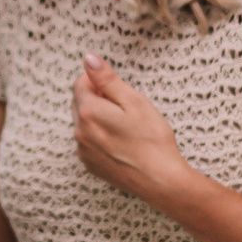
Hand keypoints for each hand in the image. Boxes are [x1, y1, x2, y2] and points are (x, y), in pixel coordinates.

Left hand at [70, 55, 189, 202]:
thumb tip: (89, 59)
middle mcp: (80, 133)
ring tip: (127, 127)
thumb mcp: (134, 101)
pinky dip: (101, 137)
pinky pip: (89, 142)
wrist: (161, 181)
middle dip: (99, 99)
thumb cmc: (153, 140)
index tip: (119, 91)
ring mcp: (83, 152)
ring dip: (99, 118)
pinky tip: (123, 143)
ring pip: (85, 123)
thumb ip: (107, 79)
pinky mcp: (91, 165)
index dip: (100, 82)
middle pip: (81, 103)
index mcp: (88, 113)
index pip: (80, 83)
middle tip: (126, 109)